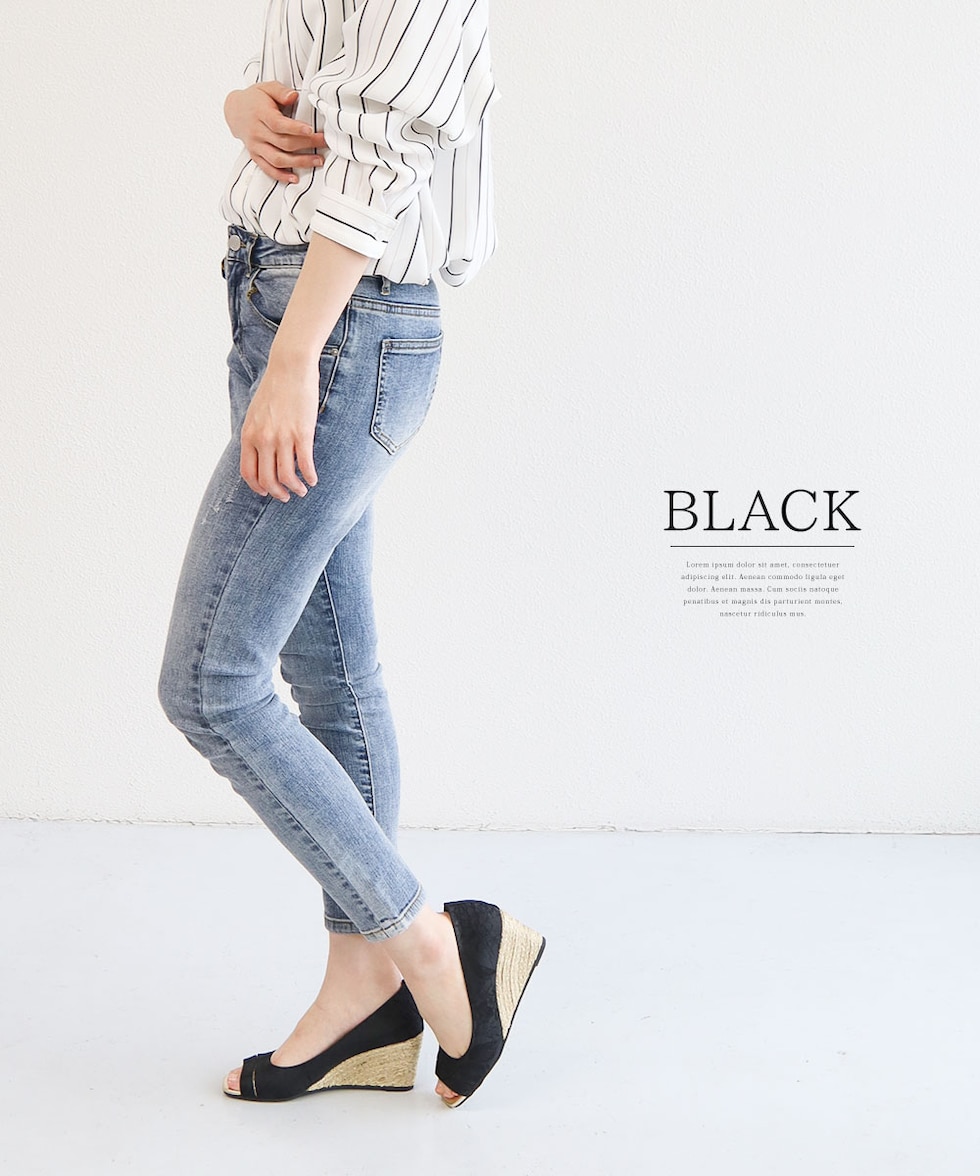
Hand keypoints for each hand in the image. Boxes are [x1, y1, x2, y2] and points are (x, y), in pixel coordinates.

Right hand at [224, 82, 326, 184]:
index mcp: (260, 113)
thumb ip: (281, 91)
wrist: (235, 111)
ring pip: (278, 159)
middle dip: (306, 144)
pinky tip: (295, 179)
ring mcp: (255, 146)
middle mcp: (257, 132)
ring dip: (299, 162)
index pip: (278, 124)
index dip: (295, 128)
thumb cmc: (255, 98)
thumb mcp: (266, 87)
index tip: (310, 130)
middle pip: (283, 142)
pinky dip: (281, 176)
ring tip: (318, 161)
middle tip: (324, 143)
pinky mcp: (255, 156)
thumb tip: (294, 96)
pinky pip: (268, 169)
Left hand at [240, 355, 320, 501]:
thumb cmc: (274, 388)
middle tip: (286, 496)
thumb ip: (255, 435)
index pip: (249, 473)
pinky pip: (305, 464)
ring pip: (287, 477)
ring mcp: (282, 437)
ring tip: (302, 490)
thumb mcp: (255, 413)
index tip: (266, 491)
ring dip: (295, 489)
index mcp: (248, 435)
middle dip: (277, 493)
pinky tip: (313, 479)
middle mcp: (263, 439)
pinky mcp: (302, 434)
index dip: (258, 487)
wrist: (290, 367)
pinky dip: (310, 477)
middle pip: (267, 480)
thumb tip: (261, 455)